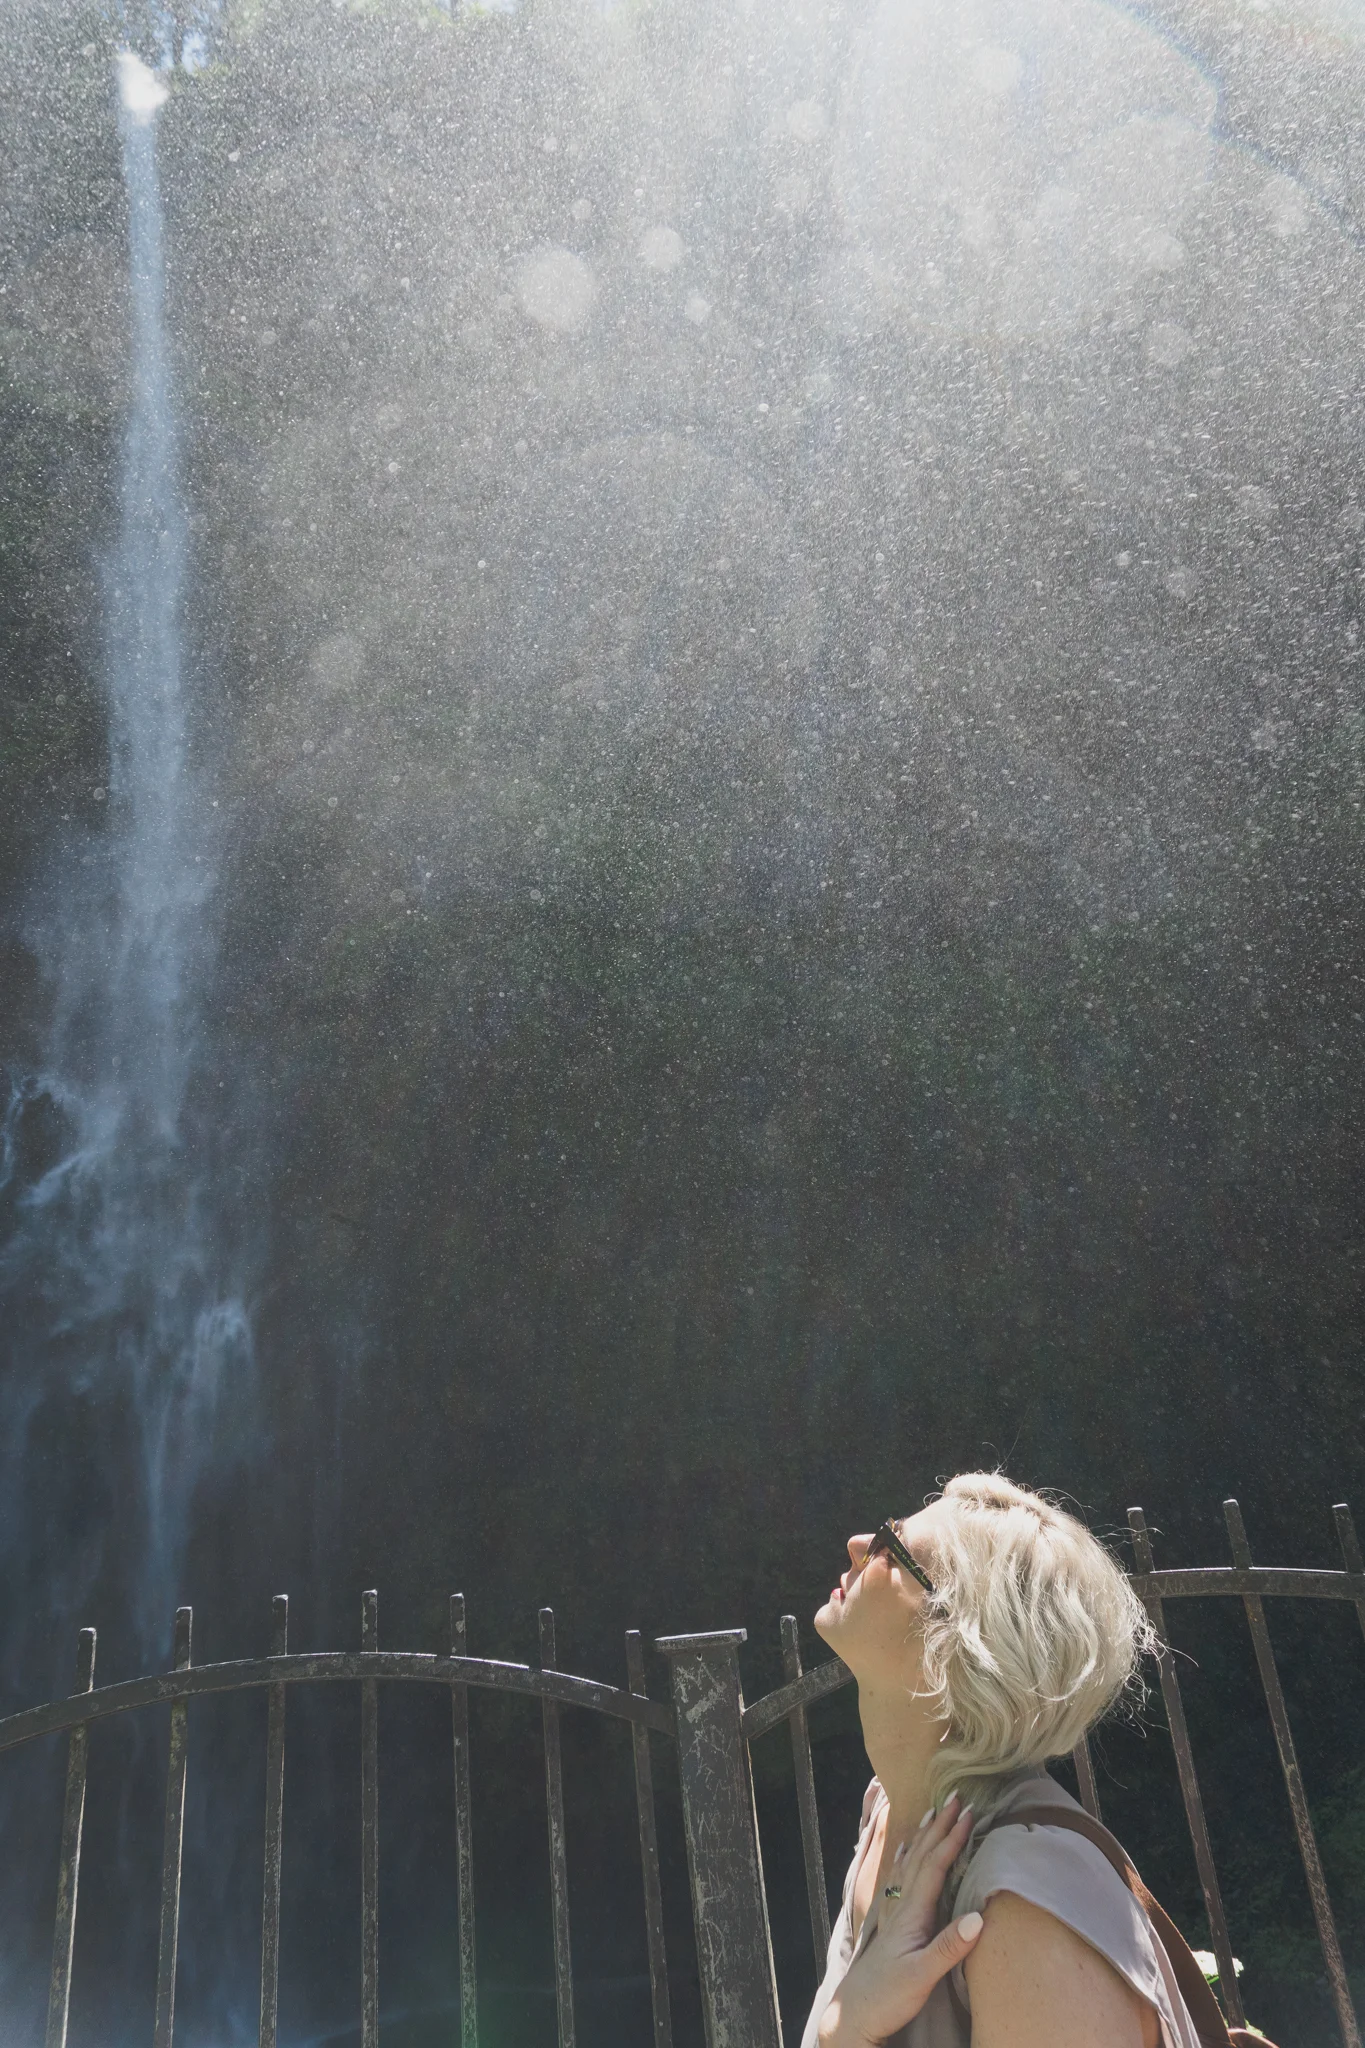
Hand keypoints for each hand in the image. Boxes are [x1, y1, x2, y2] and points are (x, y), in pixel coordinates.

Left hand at [818, 1796, 983, 2046]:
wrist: (855, 2016)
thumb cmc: (888, 1998)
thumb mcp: (923, 1976)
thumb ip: (949, 1947)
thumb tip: (979, 1916)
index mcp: (912, 1914)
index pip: (935, 1866)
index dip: (952, 1838)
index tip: (968, 1812)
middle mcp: (902, 1907)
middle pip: (923, 1856)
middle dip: (940, 1826)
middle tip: (956, 1796)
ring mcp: (894, 1914)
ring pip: (911, 1863)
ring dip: (924, 1836)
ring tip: (933, 1811)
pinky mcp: (891, 1926)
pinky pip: (900, 1879)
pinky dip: (906, 1858)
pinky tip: (906, 1850)